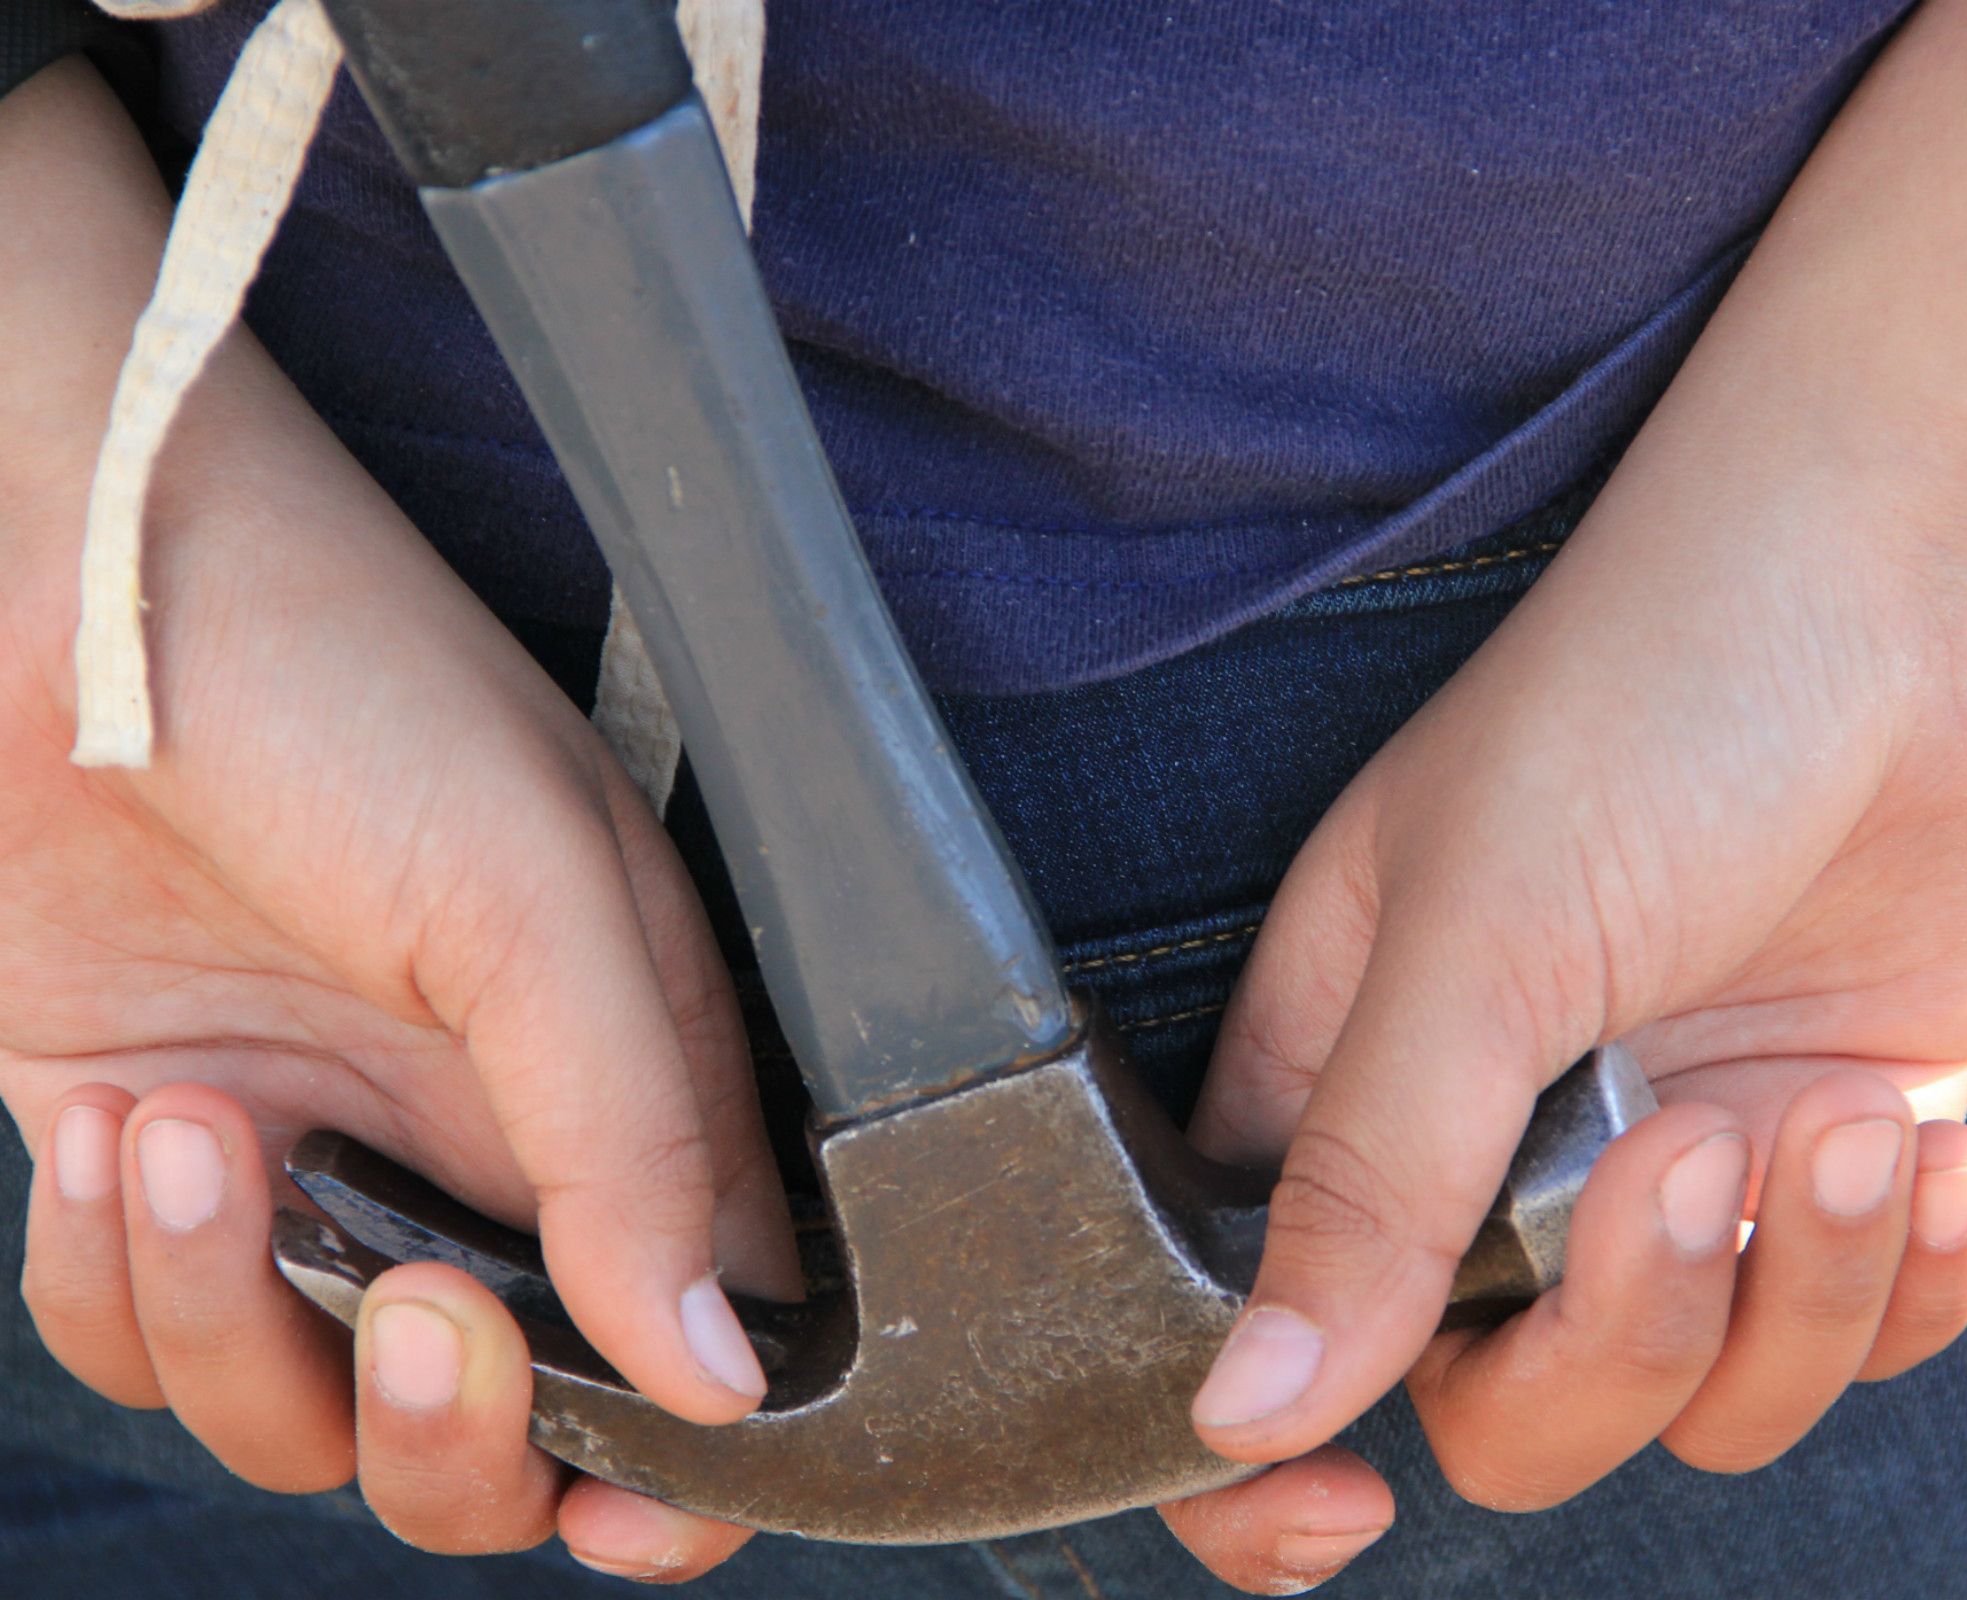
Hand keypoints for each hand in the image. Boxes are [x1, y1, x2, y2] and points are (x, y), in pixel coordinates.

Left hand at [1, 59, 794, 1578]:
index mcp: (630, 1088)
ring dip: (235, 1322)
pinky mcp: (160, 1169)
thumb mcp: (533, 893)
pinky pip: (143, 1342)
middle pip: (505, 1436)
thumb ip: (639, 1137)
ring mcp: (323, 1169)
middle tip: (411, 1318)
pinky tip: (110, 1126)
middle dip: (453, 1436)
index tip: (627, 1509)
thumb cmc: (343, 683)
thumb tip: (729, 1373)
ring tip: (195, 1132)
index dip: (682, 1460)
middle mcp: (486, 1152)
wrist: (77, 587)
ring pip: (303, 1415)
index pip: (706, 1337)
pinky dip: (112, 1286)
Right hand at [1150, 0, 1966, 1580]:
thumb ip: (1364, 1183)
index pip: (1265, 1327)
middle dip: (1615, 1336)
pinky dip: (1897, 1291)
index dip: (1272, 1456)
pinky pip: (1841, 1337)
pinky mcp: (1814, 1156)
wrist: (1912, 586)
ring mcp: (1656, 1161)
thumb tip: (1243, 1403)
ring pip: (1693, 1397)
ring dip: (1786, 1302)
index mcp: (1342, 1077)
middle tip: (1683, 1157)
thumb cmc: (1652, 695)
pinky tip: (1928, 1160)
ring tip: (1832, 1132)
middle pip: (1506, 1409)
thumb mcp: (1478, 936)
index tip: (1341, 1512)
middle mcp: (1486, 1145)